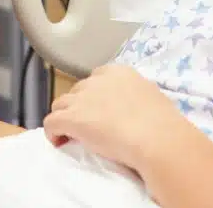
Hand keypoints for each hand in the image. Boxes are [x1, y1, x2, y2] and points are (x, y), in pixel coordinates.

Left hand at [42, 64, 182, 174]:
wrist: (157, 138)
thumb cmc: (162, 122)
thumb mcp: (150, 96)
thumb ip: (135, 95)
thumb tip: (134, 105)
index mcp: (118, 72)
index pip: (96, 79)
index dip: (94, 97)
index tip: (100, 112)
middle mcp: (97, 81)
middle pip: (77, 91)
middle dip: (79, 107)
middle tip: (88, 126)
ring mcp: (82, 99)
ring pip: (60, 104)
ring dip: (64, 117)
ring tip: (71, 135)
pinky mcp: (72, 118)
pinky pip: (51, 122)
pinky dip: (52, 132)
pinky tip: (59, 142)